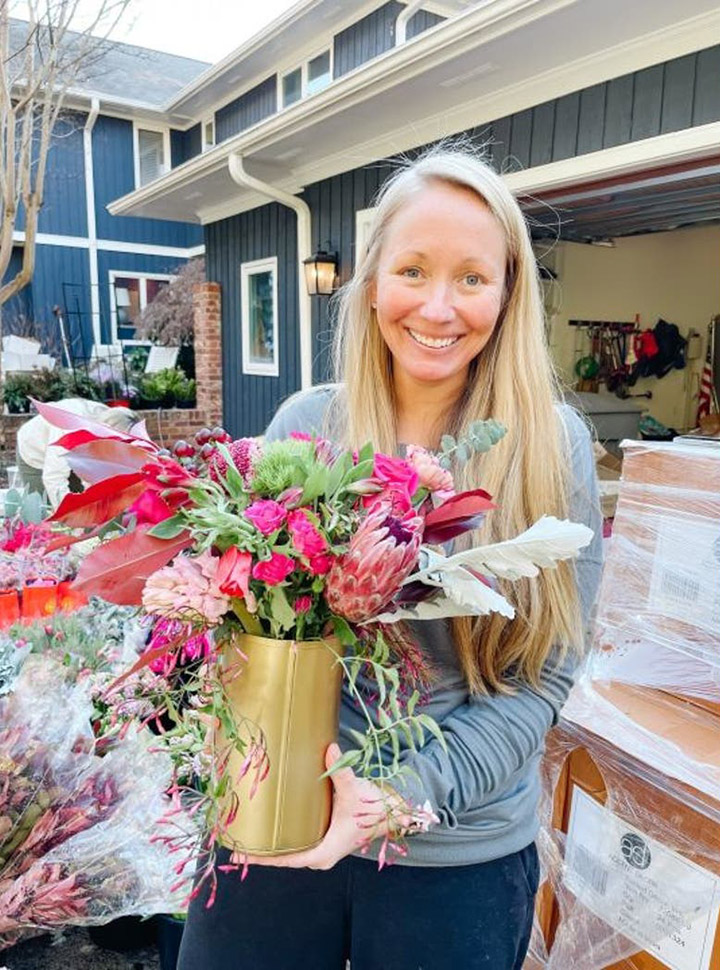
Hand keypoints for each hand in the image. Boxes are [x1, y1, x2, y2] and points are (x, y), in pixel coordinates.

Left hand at [245, 743, 402, 870]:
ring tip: (247, 832)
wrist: (390, 811)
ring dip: (270, 843)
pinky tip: (270, 824)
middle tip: (235, 840)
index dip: (260, 858)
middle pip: (282, 857)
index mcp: (322, 854)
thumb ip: (340, 772)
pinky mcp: (323, 838)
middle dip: (260, 850)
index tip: (238, 855)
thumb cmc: (371, 807)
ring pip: (289, 850)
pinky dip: (282, 836)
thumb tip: (330, 749)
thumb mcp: (354, 791)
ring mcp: (321, 848)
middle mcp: (319, 855)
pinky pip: (297, 841)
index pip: (284, 860)